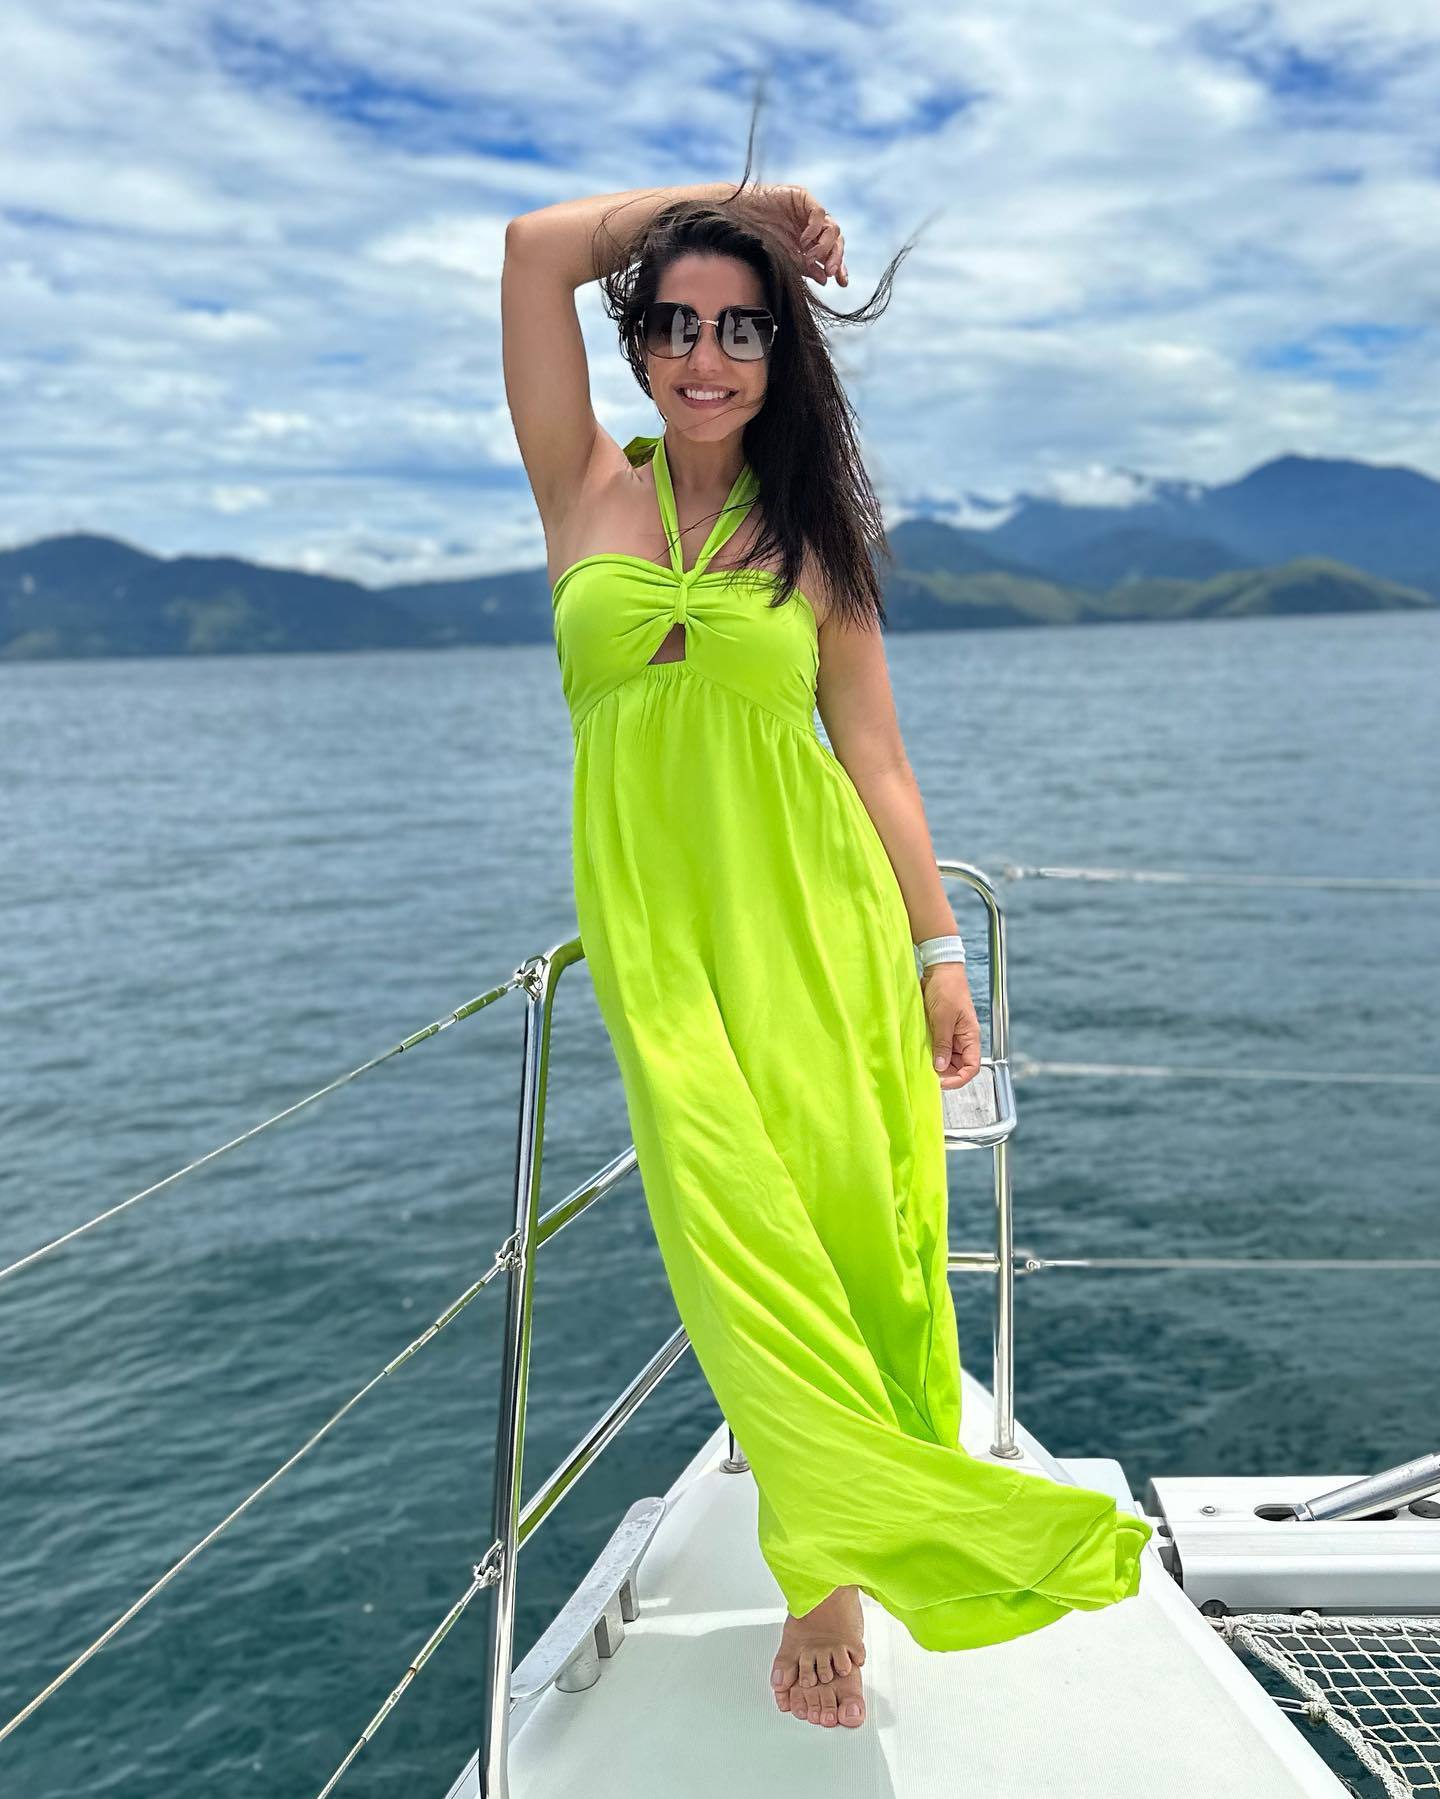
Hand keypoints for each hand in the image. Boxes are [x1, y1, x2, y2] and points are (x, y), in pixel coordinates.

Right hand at [754, 184, 847, 286]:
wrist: (740, 218)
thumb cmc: (759, 238)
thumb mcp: (786, 258)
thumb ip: (806, 268)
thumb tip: (825, 280)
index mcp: (811, 242)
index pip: (832, 254)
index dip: (840, 267)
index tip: (842, 283)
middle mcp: (814, 227)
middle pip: (836, 241)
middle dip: (836, 257)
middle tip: (830, 272)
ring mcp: (810, 212)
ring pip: (832, 228)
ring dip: (825, 246)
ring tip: (810, 257)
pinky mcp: (804, 198)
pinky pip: (819, 213)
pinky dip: (814, 229)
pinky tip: (804, 240)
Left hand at [921, 963, 981, 1089]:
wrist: (939, 969)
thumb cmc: (947, 989)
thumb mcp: (943, 1018)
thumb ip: (943, 1044)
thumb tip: (940, 1068)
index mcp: (970, 1037)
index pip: (972, 1067)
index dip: (958, 1079)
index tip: (941, 1083)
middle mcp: (962, 1039)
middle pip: (957, 1066)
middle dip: (944, 1074)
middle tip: (926, 1075)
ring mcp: (950, 1035)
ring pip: (945, 1059)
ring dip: (934, 1063)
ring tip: (920, 1065)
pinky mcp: (939, 1030)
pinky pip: (936, 1047)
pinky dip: (928, 1053)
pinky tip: (918, 1054)